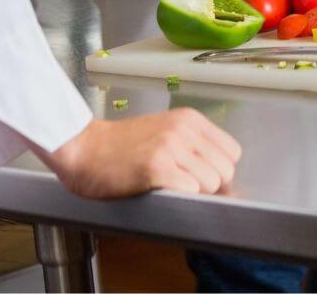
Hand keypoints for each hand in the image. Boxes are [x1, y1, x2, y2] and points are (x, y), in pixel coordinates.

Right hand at [40, 110, 240, 197]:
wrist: (83, 149)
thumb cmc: (121, 146)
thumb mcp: (166, 132)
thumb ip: (194, 146)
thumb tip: (224, 177)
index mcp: (189, 119)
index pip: (232, 152)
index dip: (218, 169)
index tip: (200, 175)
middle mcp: (183, 130)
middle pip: (226, 171)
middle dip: (209, 184)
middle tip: (182, 183)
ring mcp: (170, 147)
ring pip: (211, 183)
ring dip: (194, 192)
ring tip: (168, 185)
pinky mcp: (156, 168)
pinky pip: (190, 191)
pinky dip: (179, 196)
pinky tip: (159, 189)